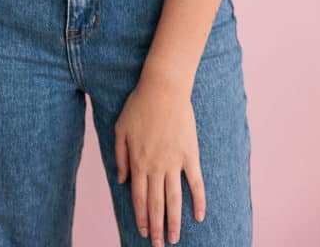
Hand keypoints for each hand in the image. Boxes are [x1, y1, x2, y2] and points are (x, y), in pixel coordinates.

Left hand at [114, 74, 205, 244]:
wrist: (163, 88)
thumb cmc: (139, 105)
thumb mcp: (120, 129)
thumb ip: (120, 156)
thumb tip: (122, 180)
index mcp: (138, 161)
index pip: (139, 198)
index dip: (141, 217)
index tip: (143, 232)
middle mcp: (156, 166)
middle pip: (156, 204)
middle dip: (157, 228)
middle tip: (159, 246)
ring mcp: (174, 162)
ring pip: (174, 199)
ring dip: (174, 222)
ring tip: (175, 239)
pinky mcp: (190, 154)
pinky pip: (196, 182)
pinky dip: (198, 200)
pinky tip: (199, 216)